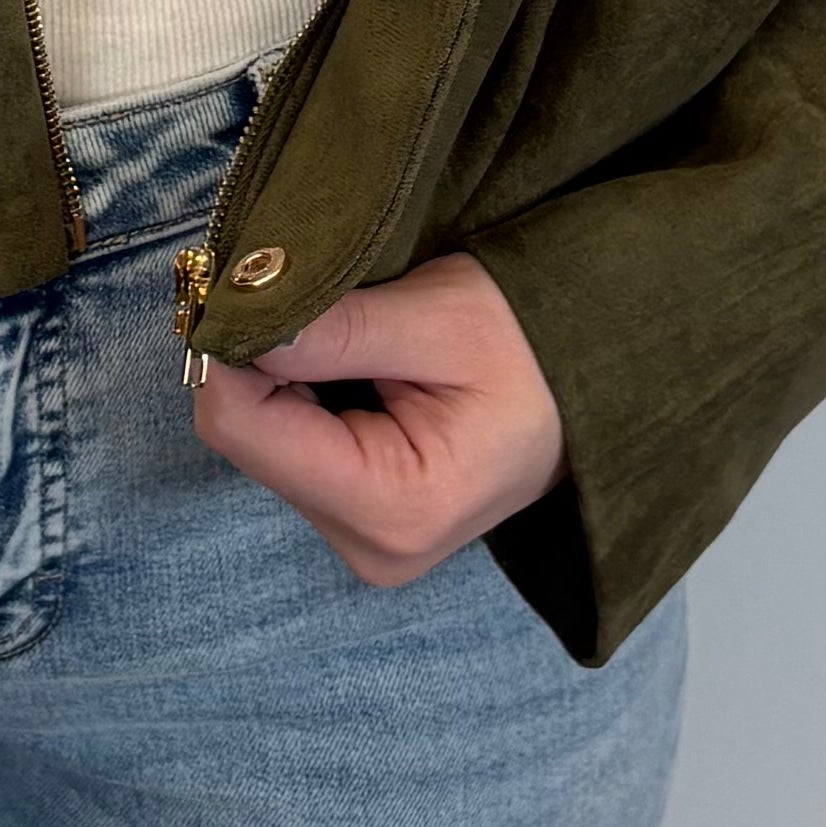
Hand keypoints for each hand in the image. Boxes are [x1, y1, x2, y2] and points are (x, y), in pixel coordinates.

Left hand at [189, 251, 562, 587]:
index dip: (227, 346)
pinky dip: (299, 399)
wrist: (599, 385)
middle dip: (256, 359)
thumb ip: (332, 327)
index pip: (242, 426)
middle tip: (299, 290)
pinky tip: (347, 366)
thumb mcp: (440, 316)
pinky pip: (292, 452)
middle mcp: (371, 548)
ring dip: (279, 377)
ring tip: (343, 329)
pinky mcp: (362, 527)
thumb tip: (233, 318)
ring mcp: (366, 546)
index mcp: (395, 507)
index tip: (240, 279)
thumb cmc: (534, 347)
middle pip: (247, 438)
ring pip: (262, 442)